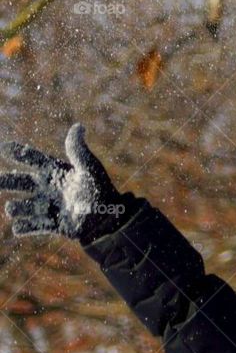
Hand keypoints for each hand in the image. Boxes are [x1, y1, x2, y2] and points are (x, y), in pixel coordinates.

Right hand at [0, 123, 120, 241]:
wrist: (108, 218)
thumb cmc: (100, 189)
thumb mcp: (89, 167)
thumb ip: (78, 150)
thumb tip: (78, 126)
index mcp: (55, 171)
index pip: (32, 158)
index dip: (17, 152)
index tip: (4, 148)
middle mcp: (47, 187)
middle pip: (18, 181)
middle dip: (6, 181)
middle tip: (0, 182)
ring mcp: (47, 206)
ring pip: (20, 206)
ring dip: (15, 208)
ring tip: (13, 208)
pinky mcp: (51, 224)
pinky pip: (30, 226)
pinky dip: (22, 227)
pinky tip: (19, 226)